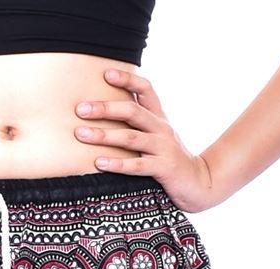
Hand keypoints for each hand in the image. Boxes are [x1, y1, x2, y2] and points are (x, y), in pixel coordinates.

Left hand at [75, 68, 222, 212]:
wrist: (198, 183)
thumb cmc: (169, 160)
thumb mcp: (157, 137)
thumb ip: (138, 126)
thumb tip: (107, 115)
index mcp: (159, 118)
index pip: (146, 90)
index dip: (128, 79)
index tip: (105, 73)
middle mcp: (161, 129)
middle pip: (132, 112)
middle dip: (105, 109)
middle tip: (80, 109)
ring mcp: (163, 148)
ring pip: (131, 138)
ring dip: (104, 136)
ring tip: (81, 134)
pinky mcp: (163, 169)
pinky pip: (137, 165)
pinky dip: (117, 164)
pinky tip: (99, 163)